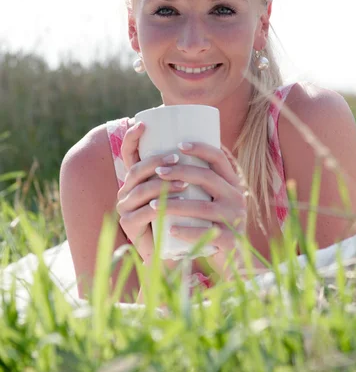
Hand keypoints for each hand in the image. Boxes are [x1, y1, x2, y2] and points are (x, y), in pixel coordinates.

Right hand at [116, 121, 186, 269]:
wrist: (176, 249)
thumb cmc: (184, 213)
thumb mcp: (187, 186)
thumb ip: (193, 166)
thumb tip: (213, 137)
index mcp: (137, 177)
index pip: (129, 153)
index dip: (131, 137)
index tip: (141, 123)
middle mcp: (127, 190)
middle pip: (136, 170)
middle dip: (156, 160)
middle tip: (178, 157)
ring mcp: (126, 208)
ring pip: (141, 191)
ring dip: (162, 184)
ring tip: (184, 184)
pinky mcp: (130, 227)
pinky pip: (142, 215)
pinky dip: (158, 209)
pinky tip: (170, 206)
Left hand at [148, 141, 247, 278]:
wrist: (234, 257)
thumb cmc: (214, 222)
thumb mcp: (215, 199)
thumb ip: (201, 181)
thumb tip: (172, 154)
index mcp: (232, 183)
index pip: (219, 158)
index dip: (200, 148)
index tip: (179, 145)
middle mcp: (237, 198)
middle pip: (207, 178)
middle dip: (180, 172)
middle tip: (158, 172)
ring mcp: (234, 219)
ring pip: (202, 208)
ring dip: (175, 204)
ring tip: (152, 203)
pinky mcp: (230, 240)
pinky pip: (206, 234)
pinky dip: (187, 232)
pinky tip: (170, 230)